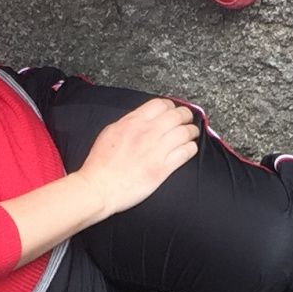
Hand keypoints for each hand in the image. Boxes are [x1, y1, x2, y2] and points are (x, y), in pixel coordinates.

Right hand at [79, 97, 198, 216]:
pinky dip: (191, 148)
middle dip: (186, 115)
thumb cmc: (100, 164)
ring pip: (185, 132)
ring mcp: (156, 150)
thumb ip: (127, 123)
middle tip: (188, 119)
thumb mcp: (110, 133)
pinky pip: (186, 152)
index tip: (173, 110)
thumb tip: (139, 120)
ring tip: (193, 133)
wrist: (99, 187)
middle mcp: (147, 132)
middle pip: (177, 115)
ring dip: (192, 131)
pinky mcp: (163, 168)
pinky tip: (190, 149)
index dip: (171, 106)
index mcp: (133, 122)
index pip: (160, 104)